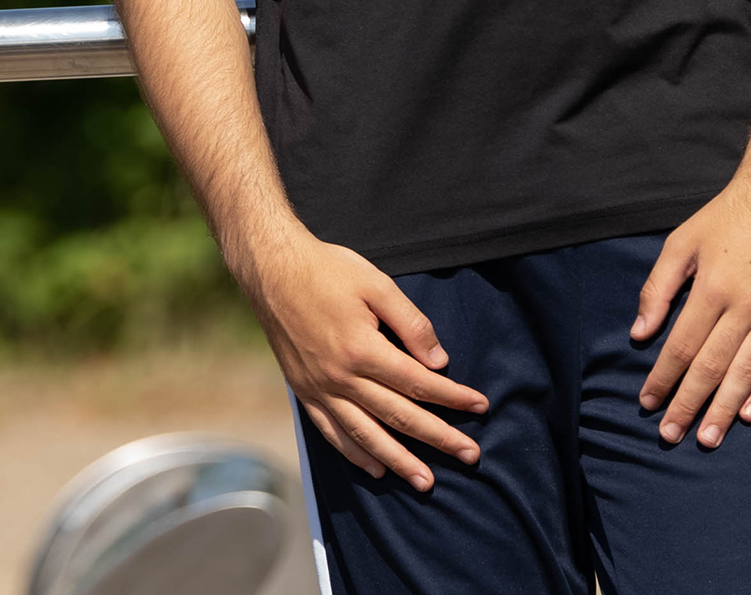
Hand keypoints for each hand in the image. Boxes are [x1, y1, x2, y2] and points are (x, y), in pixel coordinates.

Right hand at [246, 231, 486, 490]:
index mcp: (362, 349)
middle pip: (399, 416)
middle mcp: (341, 377)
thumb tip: (439, 360)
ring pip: (366, 435)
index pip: (418, 382)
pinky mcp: (303, 391)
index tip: (480, 406)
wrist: (270, 269)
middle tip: (471, 456)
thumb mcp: (375, 283)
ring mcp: (320, 388)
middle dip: (439, 438)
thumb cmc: (326, 270)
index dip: (453, 396)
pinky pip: (331, 432)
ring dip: (399, 461)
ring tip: (426, 482)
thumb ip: (410, 322)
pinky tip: (375, 467)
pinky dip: (354, 454)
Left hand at [633, 169, 750, 447]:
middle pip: (712, 367)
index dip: (663, 378)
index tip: (646, 402)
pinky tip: (748, 413)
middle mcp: (746, 308)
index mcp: (713, 290)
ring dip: (725, 409)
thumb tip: (640, 333)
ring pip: (746, 373)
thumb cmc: (724, 219)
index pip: (682, 347)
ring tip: (708, 438)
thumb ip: (657, 289)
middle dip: (689, 405)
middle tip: (670, 435)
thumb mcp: (680, 244)